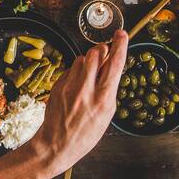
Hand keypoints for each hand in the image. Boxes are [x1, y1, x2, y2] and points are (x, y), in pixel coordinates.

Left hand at [23, 29, 127, 174]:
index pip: (115, 65)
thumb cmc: (85, 134)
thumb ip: (109, 89)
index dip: (120, 46)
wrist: (57, 144)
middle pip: (96, 53)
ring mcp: (69, 87)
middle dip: (102, 49)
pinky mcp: (58, 85)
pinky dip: (77, 71)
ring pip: (82, 58)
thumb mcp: (106, 115)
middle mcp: (86, 91)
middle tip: (104, 52)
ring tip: (90, 74)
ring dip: (89, 61)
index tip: (122, 34)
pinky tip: (77, 84)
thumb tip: (112, 67)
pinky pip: (70, 69)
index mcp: (103, 100)